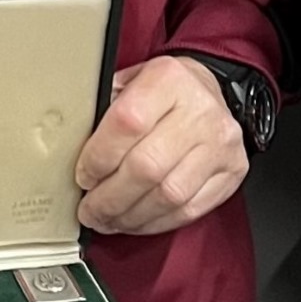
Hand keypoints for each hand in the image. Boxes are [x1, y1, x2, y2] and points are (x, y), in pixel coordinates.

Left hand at [73, 55, 247, 234]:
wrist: (211, 91)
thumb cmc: (164, 91)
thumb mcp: (131, 81)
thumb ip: (104, 109)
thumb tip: (68, 149)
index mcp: (168, 79)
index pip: (127, 122)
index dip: (98, 158)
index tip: (83, 176)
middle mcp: (200, 110)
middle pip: (147, 167)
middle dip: (109, 198)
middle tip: (90, 210)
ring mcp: (220, 143)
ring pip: (168, 195)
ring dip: (130, 216)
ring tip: (109, 219)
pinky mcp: (232, 171)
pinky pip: (189, 209)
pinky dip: (156, 222)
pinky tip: (136, 220)